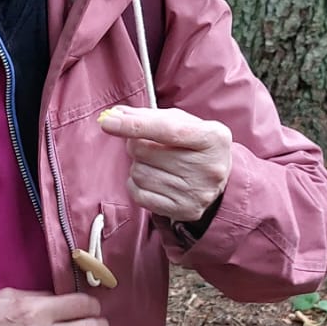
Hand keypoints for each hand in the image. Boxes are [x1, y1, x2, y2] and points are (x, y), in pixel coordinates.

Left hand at [100, 106, 232, 222]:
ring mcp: (197, 192)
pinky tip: (152, 179)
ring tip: (155, 164)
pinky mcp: (184, 211)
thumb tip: (115, 114)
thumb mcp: (182, 123)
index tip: (108, 121)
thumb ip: (149, 116)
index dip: (134, 125)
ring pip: (139, 173)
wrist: (219, 182)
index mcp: (213, 138)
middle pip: (146, 151)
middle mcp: (208, 167)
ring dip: (138, 165)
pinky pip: (140, 195)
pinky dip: (137, 184)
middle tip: (147, 145)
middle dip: (136, 144)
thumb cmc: (195, 145)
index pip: (167, 130)